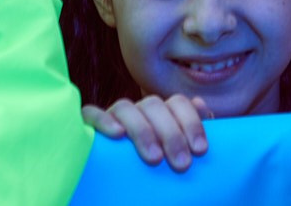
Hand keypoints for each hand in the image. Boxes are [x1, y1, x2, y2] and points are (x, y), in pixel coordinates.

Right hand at [83, 95, 209, 171]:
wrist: (118, 188)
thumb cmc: (151, 169)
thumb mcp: (173, 154)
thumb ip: (188, 131)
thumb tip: (201, 105)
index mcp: (160, 112)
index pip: (178, 102)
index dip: (191, 122)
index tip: (200, 150)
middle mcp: (137, 110)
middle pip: (154, 105)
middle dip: (171, 134)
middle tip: (182, 164)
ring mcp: (113, 117)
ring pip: (126, 108)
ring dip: (143, 131)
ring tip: (155, 159)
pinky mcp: (88, 127)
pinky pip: (91, 114)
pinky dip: (104, 120)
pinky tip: (117, 135)